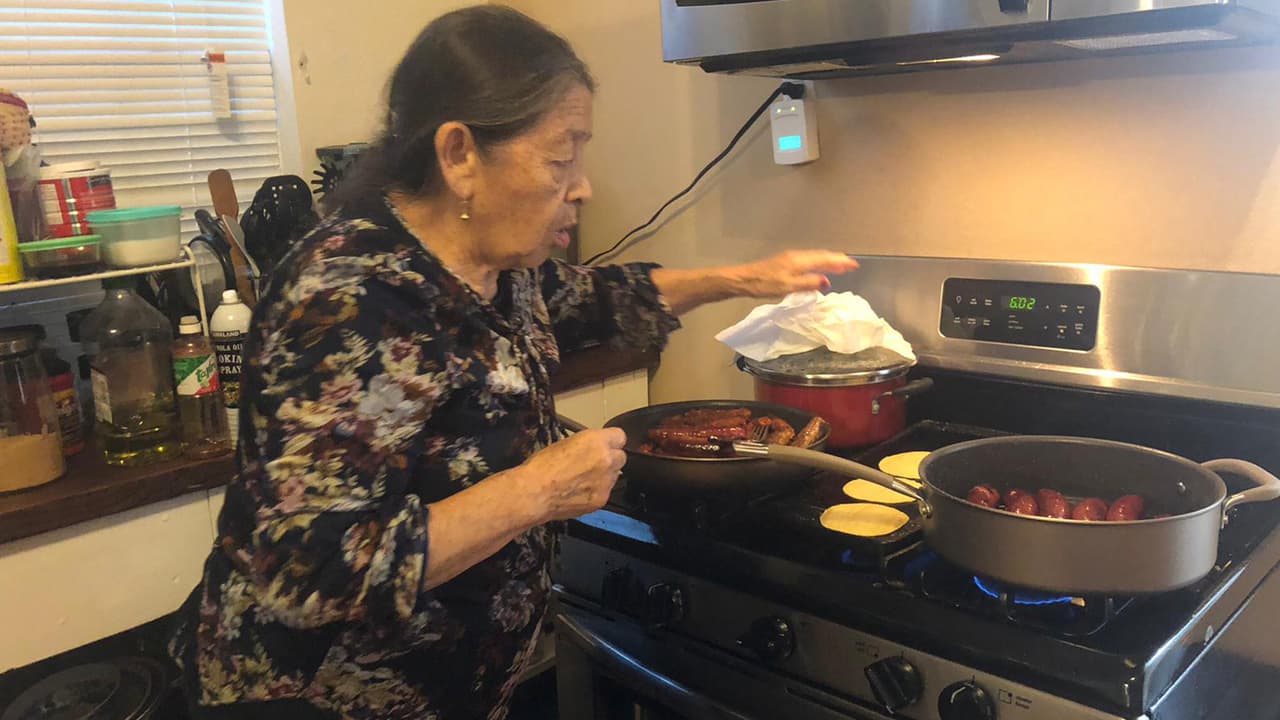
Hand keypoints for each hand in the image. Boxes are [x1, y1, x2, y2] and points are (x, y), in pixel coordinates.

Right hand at [523, 428, 626, 521]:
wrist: (535, 492)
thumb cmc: (542, 467)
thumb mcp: (566, 443)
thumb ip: (587, 445)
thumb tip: (593, 449)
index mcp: (596, 441)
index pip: (620, 436)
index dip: (611, 441)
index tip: (606, 445)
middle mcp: (606, 460)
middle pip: (621, 457)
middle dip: (610, 460)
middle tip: (593, 464)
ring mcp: (606, 482)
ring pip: (614, 476)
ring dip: (603, 477)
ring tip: (581, 480)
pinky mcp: (601, 500)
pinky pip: (605, 493)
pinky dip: (596, 492)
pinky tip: (578, 493)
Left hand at [732, 250, 859, 297]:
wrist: (743, 279)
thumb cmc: (764, 284)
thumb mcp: (788, 287)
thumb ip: (808, 283)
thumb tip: (826, 281)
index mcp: (799, 260)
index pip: (825, 259)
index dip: (840, 262)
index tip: (853, 264)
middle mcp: (797, 256)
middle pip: (821, 255)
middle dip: (837, 259)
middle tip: (850, 265)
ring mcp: (790, 258)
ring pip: (815, 257)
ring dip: (828, 261)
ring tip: (839, 266)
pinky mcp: (785, 262)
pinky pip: (808, 260)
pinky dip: (818, 263)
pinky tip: (818, 270)